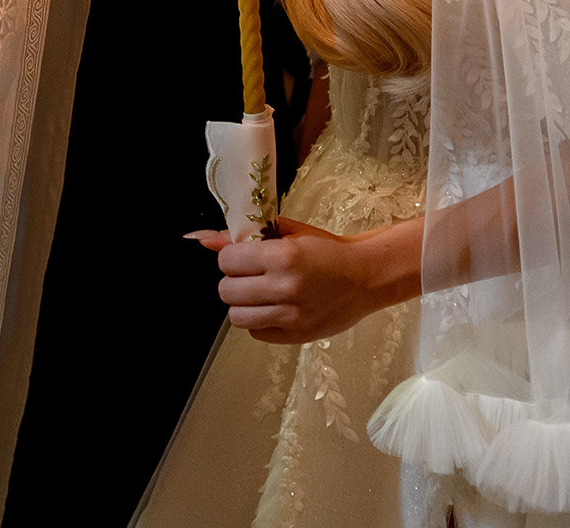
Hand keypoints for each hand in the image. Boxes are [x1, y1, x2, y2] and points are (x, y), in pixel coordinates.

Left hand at [187, 215, 421, 344]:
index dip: (231, 258)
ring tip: (259, 294)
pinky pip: (256, 333)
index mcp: (283, 256)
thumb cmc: (327, 250)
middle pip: (226, 291)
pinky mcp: (297, 336)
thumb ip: (245, 236)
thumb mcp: (288, 233)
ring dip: (242, 304)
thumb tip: (204, 239)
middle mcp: (285, 288)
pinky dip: (259, 322)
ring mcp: (291, 316)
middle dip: (234, 280)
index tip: (244, 257)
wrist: (366, 277)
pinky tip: (273, 309)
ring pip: (236, 316)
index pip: (227, 261)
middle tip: (251, 276)